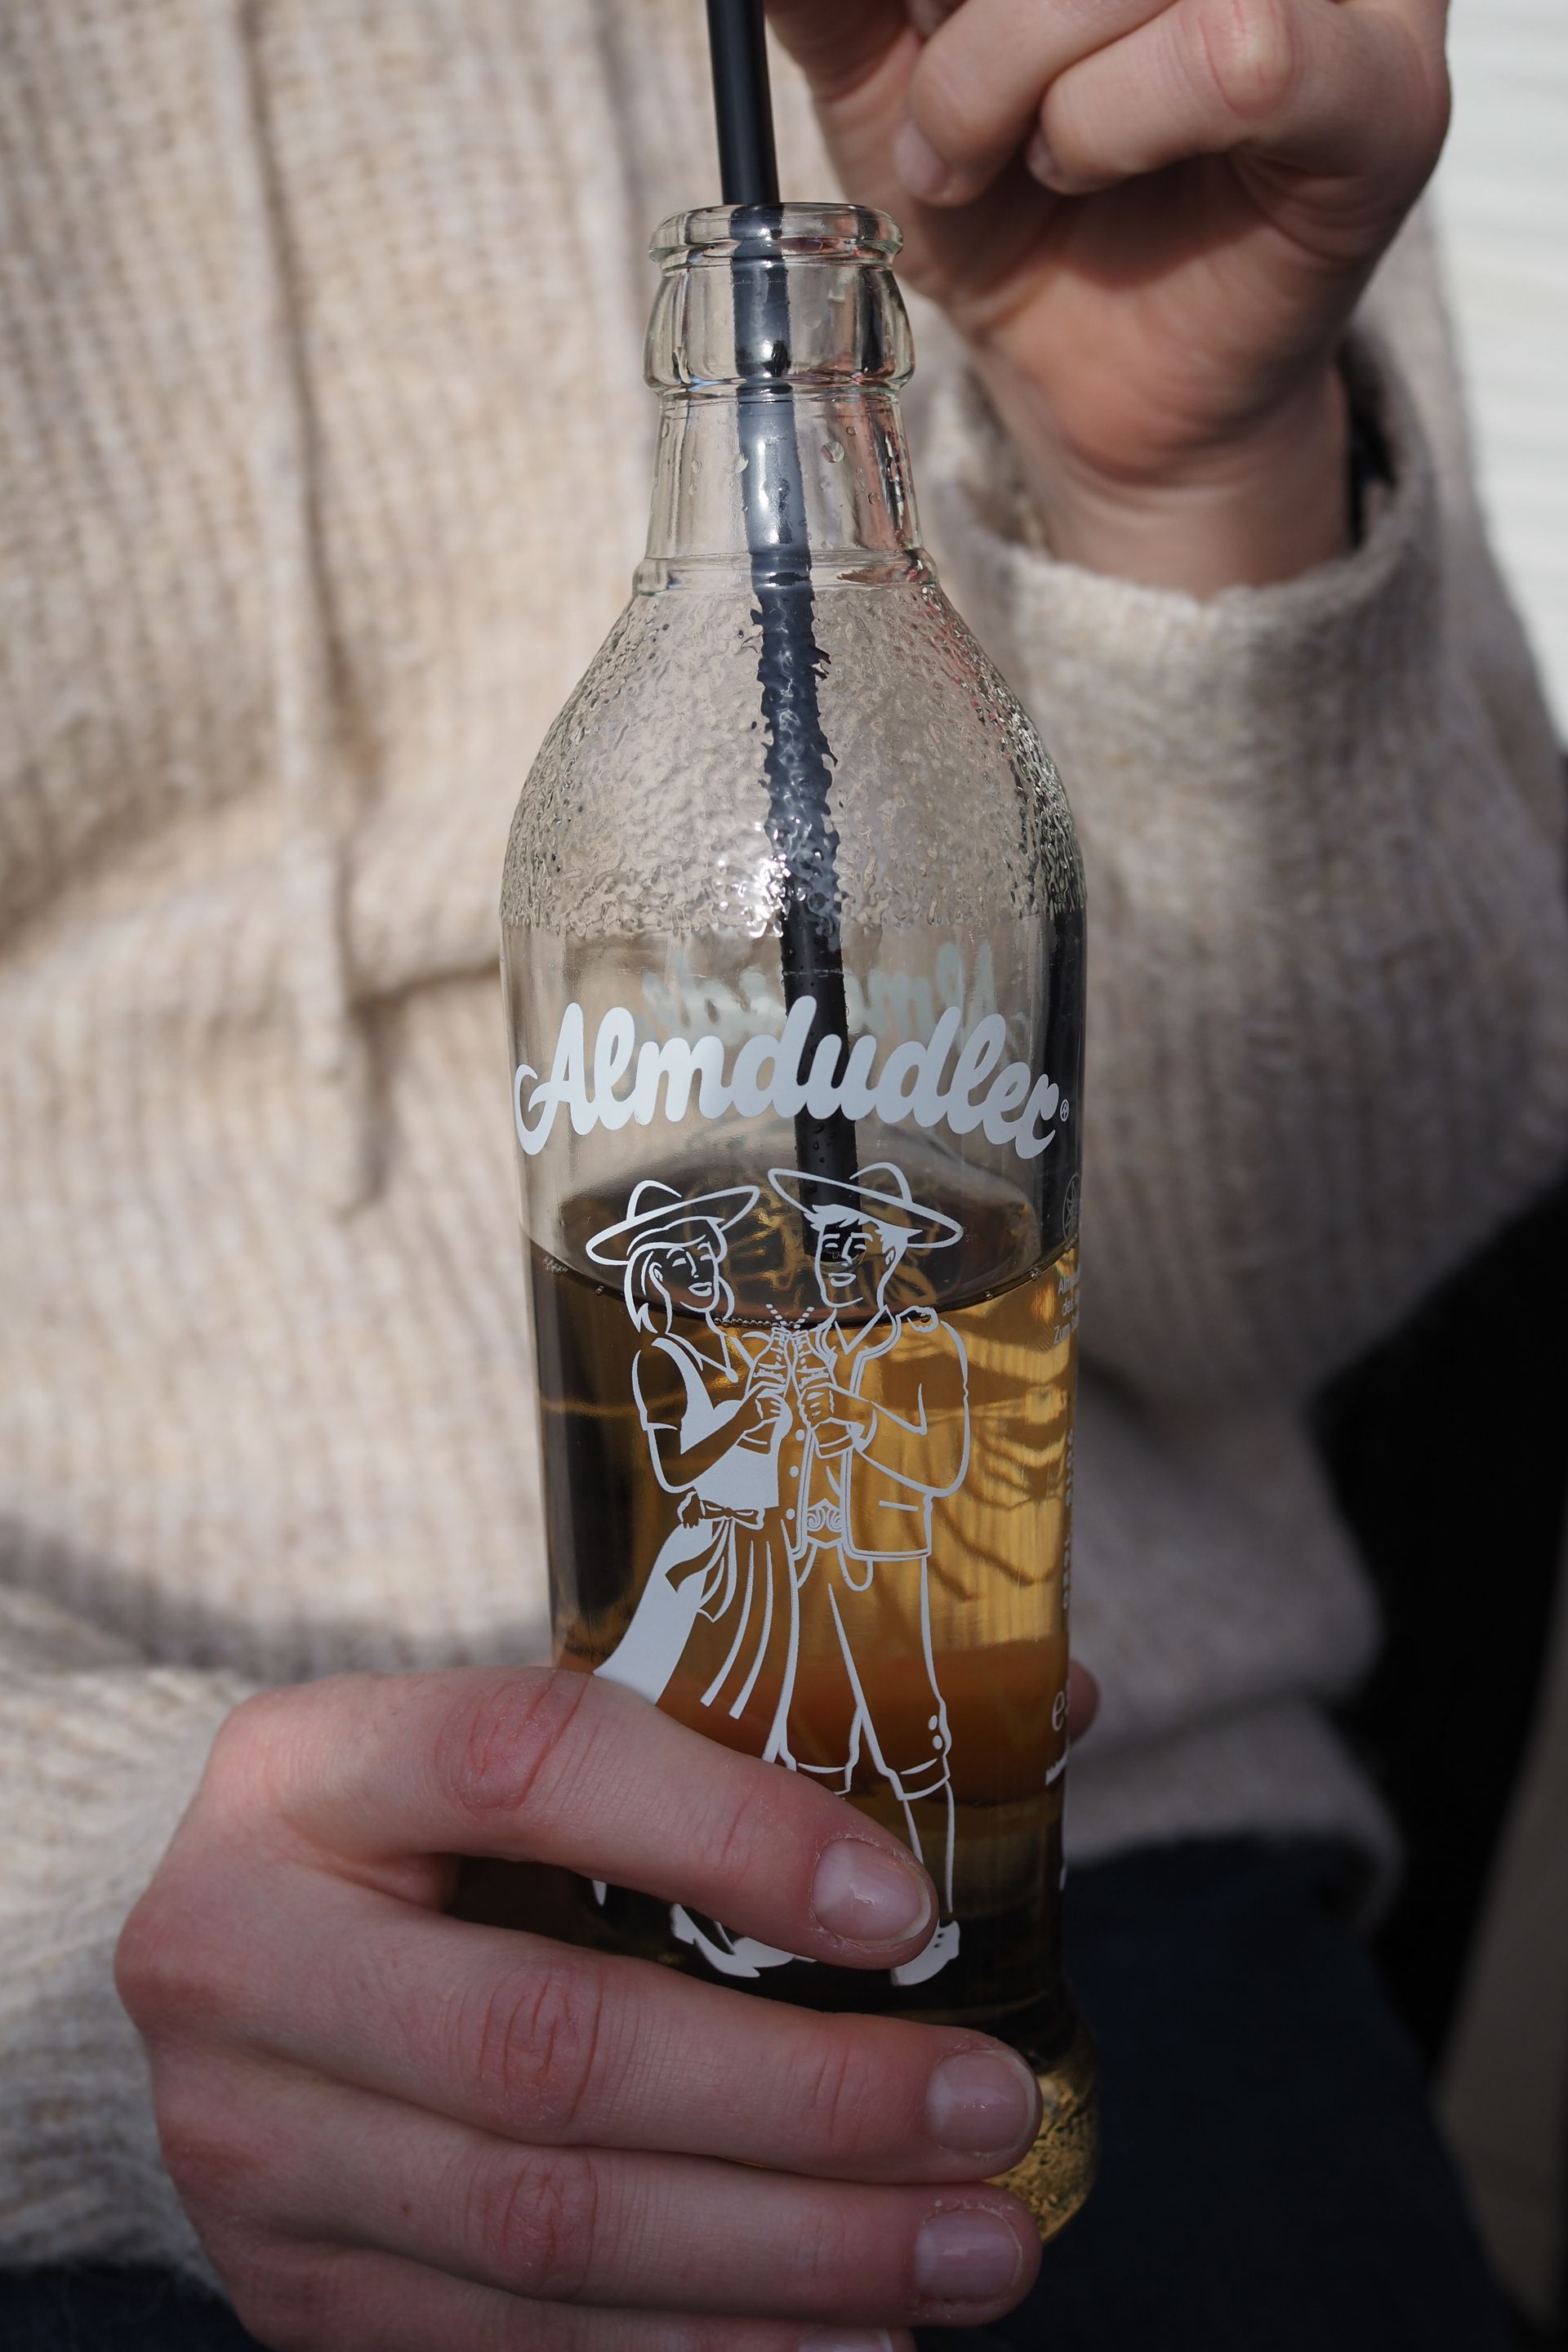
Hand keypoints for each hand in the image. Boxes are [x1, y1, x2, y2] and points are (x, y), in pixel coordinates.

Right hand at [116, 1669, 1045, 2348]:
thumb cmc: (418, 1827)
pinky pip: (512, 2347)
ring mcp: (252, 2145)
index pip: (528, 1766)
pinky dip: (697, 2350)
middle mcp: (245, 1951)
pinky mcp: (291, 2288)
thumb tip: (1043, 1715)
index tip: (907, 1910)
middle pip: (549, 2048)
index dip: (727, 1836)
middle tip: (988, 2114)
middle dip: (805, 2103)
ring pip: (546, 2231)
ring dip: (790, 2258)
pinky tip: (847, 2341)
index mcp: (316, 1764)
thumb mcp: (519, 1739)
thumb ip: (742, 1732)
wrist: (210, 1951)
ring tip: (975, 2250)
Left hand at [768, 0, 1449, 589]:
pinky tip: (1084, 169)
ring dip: (1009, 78)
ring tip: (998, 163)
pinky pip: (1231, 54)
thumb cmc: (1012, 212)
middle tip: (936, 127)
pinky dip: (1107, 123)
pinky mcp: (1379, 91)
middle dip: (962, 22)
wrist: (1087, 391)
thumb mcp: (888, 70)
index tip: (909, 36)